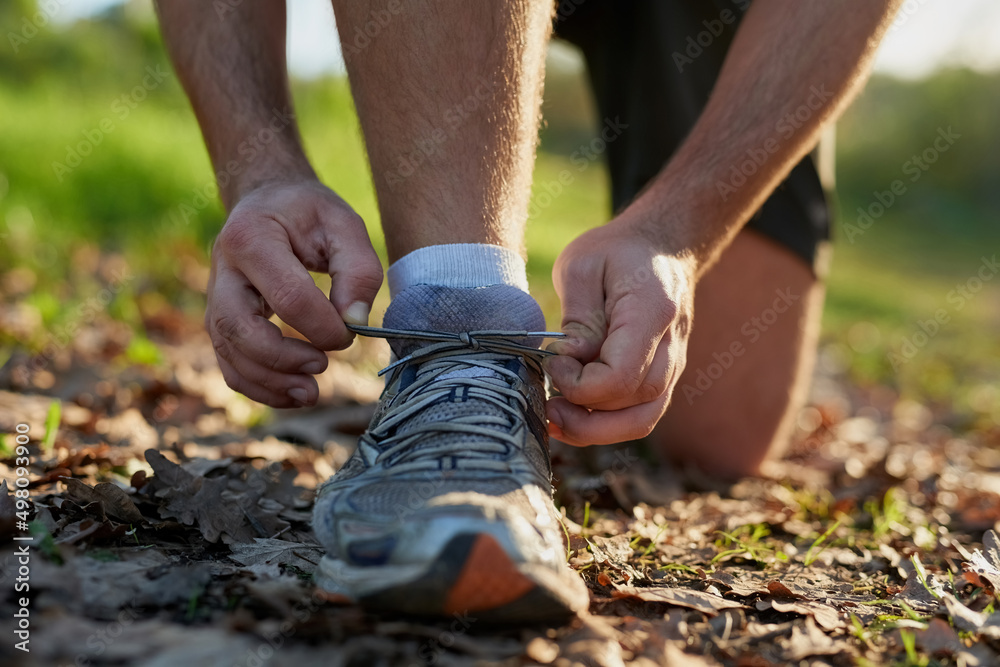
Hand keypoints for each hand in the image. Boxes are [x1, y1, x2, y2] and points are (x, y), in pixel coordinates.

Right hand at [206, 180, 382, 407]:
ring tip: (311, 393)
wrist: (268, 202)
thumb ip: (358, 269)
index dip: (321, 325)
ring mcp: (216, 298)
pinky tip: (293, 394)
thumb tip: (354, 322)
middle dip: (283, 358)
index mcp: (252, 238)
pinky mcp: (221, 321)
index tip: (349, 333)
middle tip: (322, 366)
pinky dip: (259, 387)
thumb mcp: (343, 223)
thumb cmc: (309, 213)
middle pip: (239, 328)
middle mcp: (223, 270)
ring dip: (270, 382)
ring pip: (229, 352)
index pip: (286, 295)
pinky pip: (229, 364)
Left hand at [544, 219, 694, 444]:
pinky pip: (639, 416)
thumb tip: (572, 361)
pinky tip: (572, 418)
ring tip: (556, 419)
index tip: (554, 363)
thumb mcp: (583, 266)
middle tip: (547, 400)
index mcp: (652, 313)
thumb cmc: (617, 253)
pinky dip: (606, 427)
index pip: (622, 376)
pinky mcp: (661, 377)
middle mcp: (672, 347)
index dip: (581, 385)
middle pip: (635, 407)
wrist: (660, 247)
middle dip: (584, 415)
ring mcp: (672, 366)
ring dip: (596, 431)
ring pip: (642, 420)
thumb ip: (578, 317)